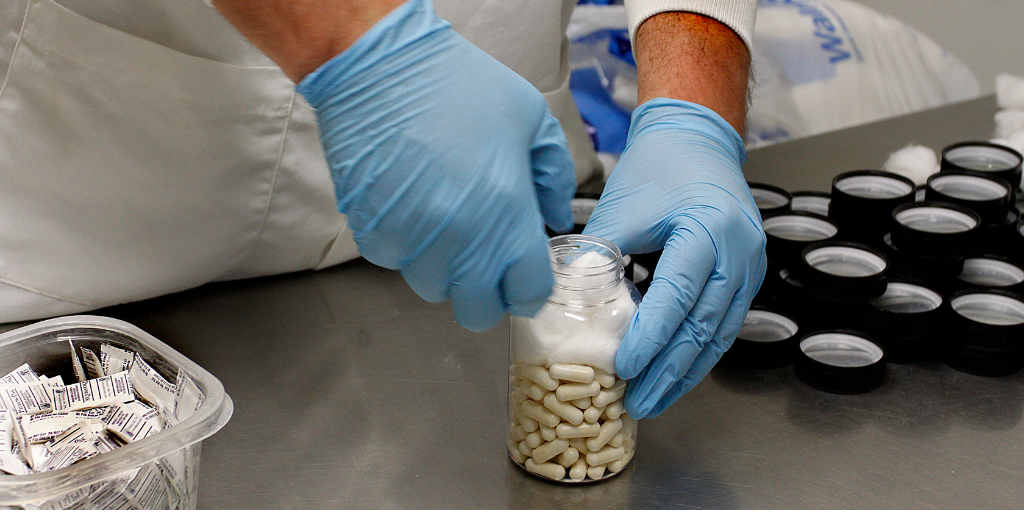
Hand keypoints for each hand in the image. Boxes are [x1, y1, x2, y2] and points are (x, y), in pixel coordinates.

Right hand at [297, 0, 575, 330]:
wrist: (381, 68)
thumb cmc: (458, 86)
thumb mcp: (531, 119)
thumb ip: (554, 176)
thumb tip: (555, 214)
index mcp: (506, 218)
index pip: (527, 294)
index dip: (531, 287)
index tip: (526, 272)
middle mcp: (458, 241)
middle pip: (477, 310)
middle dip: (488, 291)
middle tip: (488, 258)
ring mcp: (411, 242)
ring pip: (433, 288)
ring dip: (445, 268)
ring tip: (447, 220)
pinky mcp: (372, 232)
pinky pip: (396, 261)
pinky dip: (407, 245)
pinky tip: (412, 205)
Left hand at [583, 99, 765, 417]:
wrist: (697, 139)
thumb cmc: (658, 167)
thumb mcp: (622, 208)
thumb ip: (598, 256)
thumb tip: (564, 302)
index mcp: (708, 229)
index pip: (678, 295)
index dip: (651, 337)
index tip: (625, 368)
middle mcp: (738, 252)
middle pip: (703, 326)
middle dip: (669, 371)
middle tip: (638, 403)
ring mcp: (749, 265)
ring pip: (718, 334)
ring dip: (686, 372)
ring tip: (654, 399)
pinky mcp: (746, 275)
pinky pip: (724, 324)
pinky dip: (698, 352)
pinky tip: (676, 373)